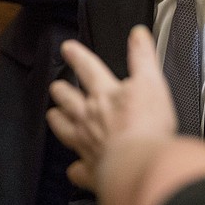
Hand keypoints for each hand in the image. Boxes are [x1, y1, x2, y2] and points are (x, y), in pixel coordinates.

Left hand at [47, 26, 176, 189]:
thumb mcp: (151, 82)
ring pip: (65, 130)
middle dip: (61, 91)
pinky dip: (76, 168)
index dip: (78, 56)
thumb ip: (143, 57)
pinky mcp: (91, 170)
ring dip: (59, 121)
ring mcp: (86, 144)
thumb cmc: (146, 125)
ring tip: (53, 115)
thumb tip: (137, 34)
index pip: (88, 69)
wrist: (138, 165)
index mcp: (104, 95)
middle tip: (56, 86)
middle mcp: (89, 118)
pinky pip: (78, 170)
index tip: (67, 48)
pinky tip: (75, 168)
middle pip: (69, 100)